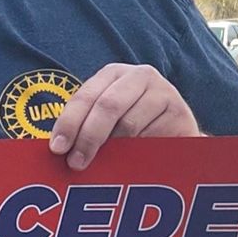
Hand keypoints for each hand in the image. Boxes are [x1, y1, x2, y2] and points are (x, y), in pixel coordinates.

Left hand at [49, 63, 200, 170]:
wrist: (177, 130)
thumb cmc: (133, 124)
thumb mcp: (108, 118)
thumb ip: (85, 125)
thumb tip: (59, 148)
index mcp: (112, 73)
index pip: (85, 97)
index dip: (69, 123)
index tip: (57, 149)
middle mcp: (138, 75)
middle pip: (107, 106)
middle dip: (88, 137)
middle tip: (76, 163)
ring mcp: (163, 91)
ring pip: (129, 125)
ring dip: (114, 148)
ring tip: (108, 162)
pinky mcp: (180, 111)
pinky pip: (152, 137)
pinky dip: (139, 152)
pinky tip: (135, 158)